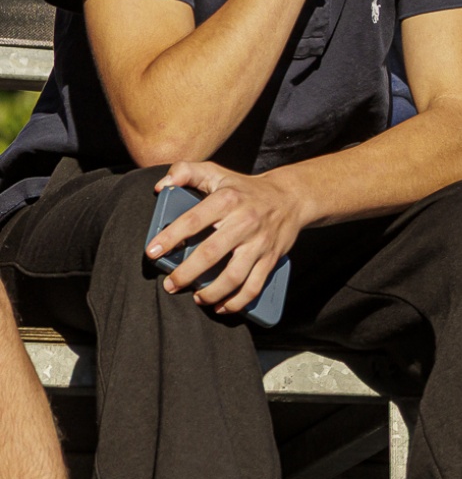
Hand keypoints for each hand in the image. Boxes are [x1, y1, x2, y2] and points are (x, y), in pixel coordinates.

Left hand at [147, 162, 310, 315]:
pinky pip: (254, 286)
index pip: (193, 220)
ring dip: (212, 292)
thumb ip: (186, 171)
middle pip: (211, 253)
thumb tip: (161, 186)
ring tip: (196, 298)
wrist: (291, 198)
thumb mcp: (217, 173)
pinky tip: (221, 306)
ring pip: (234, 275)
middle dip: (186, 273)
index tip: (152, 252)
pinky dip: (237, 302)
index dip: (171, 237)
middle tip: (170, 285)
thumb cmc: (245, 189)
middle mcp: (245, 222)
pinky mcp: (271, 258)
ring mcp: (259, 243)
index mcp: (227, 200)